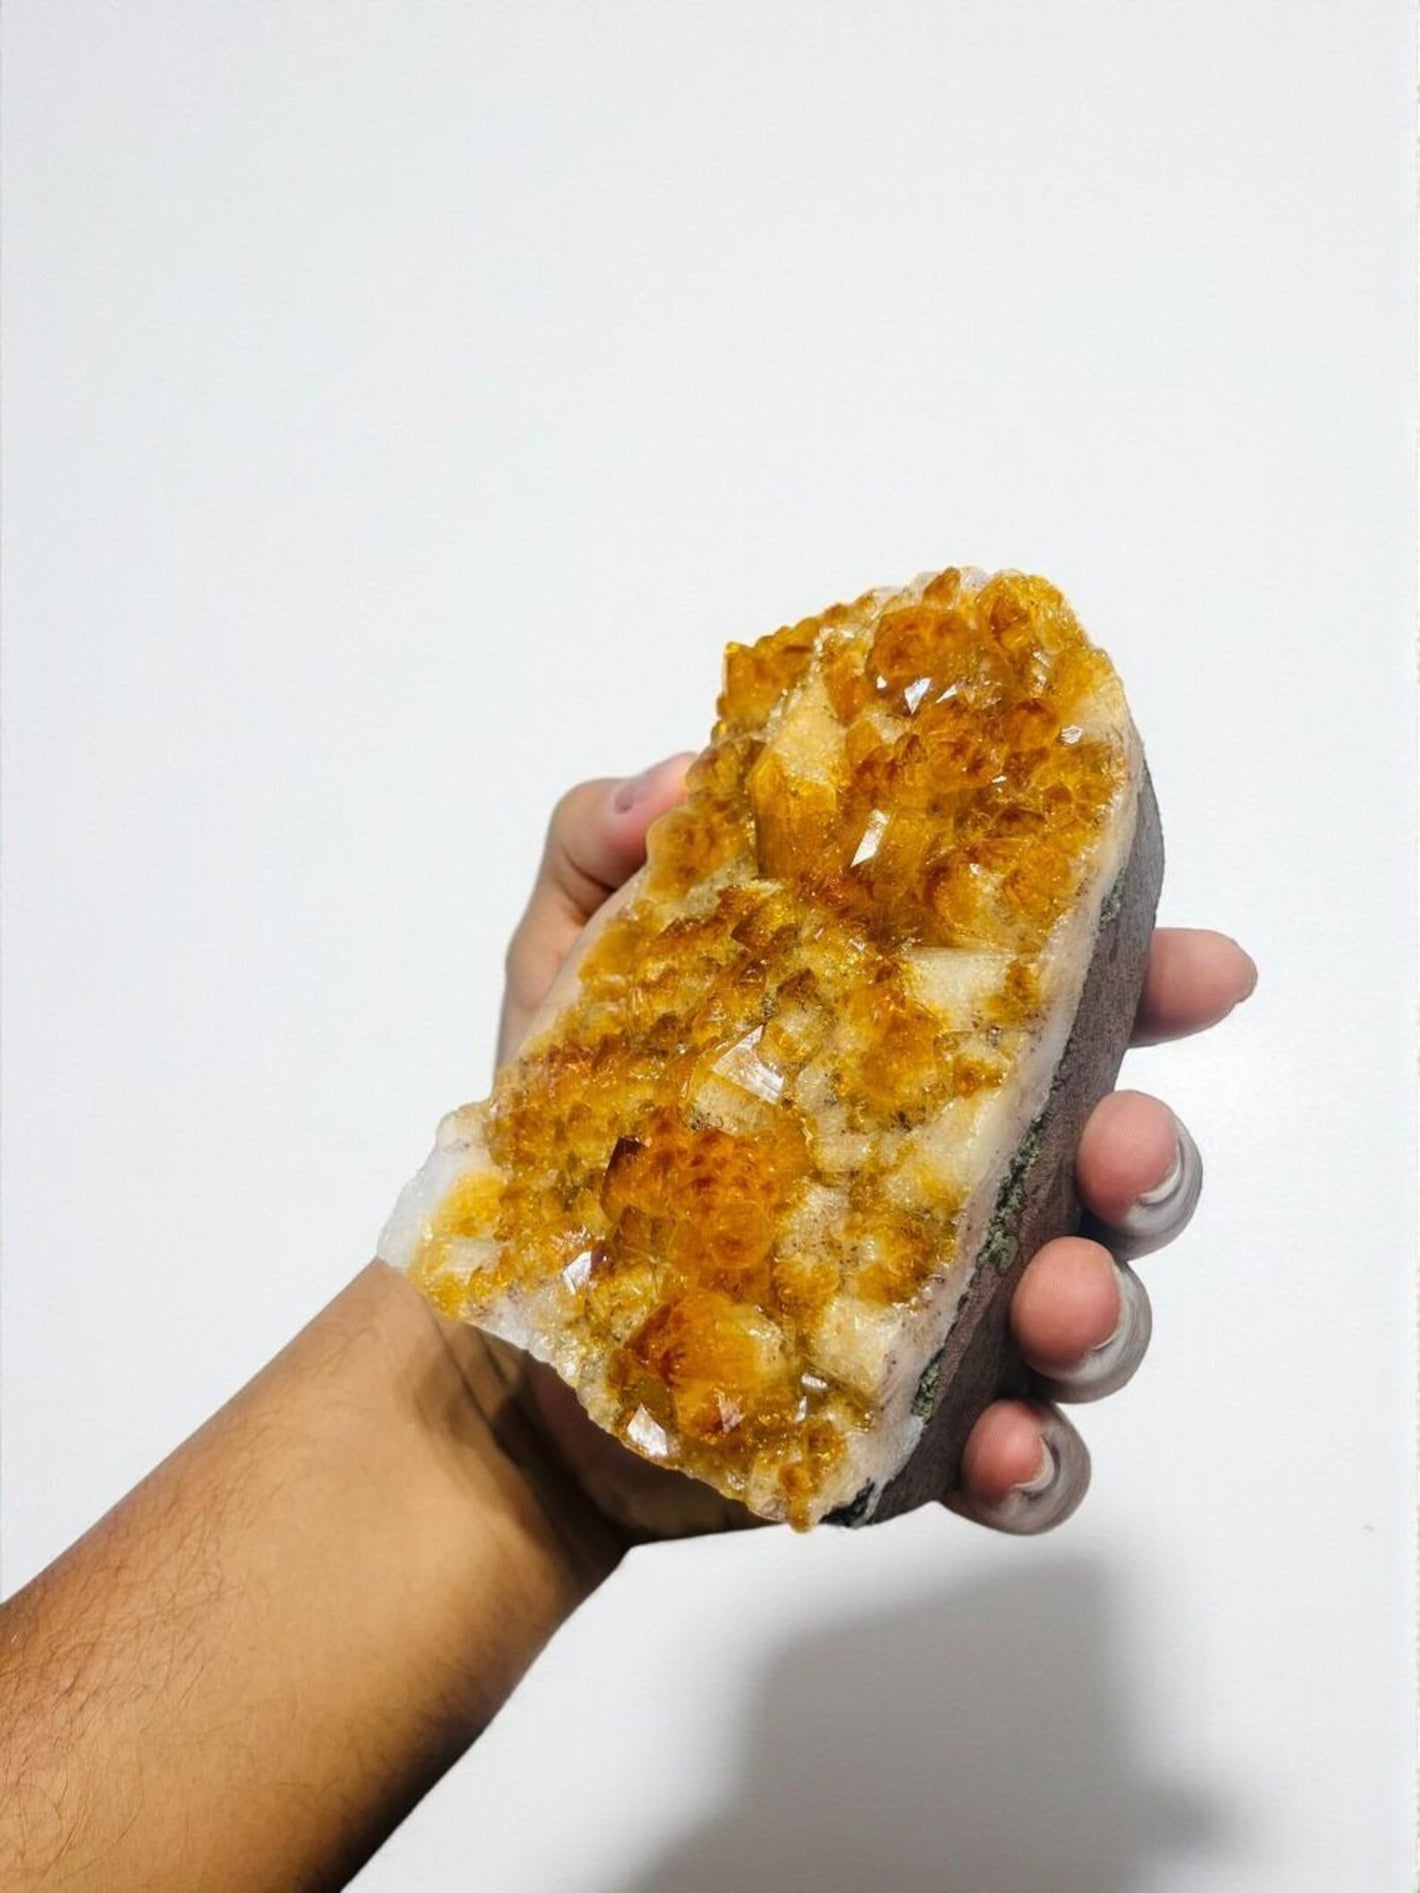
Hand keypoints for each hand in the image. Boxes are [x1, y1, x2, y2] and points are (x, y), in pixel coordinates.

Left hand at [491, 755, 1255, 1541]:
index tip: (1195, 966)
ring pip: (1088, 1309)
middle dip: (1145, 1150)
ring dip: (1103, 1306)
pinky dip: (1036, 1463)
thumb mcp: (565, 973)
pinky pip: (1017, 1460)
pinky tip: (999, 1451)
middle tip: (1120, 1137)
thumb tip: (684, 783)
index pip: (1065, 1005)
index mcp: (908, 1060)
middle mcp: (957, 1182)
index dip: (1149, 979)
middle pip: (1108, 1162)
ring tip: (1057, 1300)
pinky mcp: (907, 1435)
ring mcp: (946, 1315)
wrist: (512, 1343)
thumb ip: (605, 853)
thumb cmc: (568, 1142)